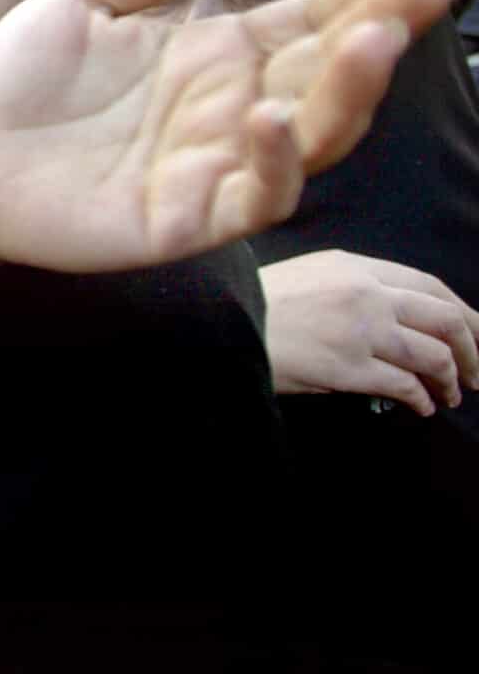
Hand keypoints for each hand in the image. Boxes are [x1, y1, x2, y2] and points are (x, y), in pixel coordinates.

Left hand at [0, 0, 468, 272]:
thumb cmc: (27, 78)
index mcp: (221, 50)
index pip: (313, 15)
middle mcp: (236, 107)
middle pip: (331, 68)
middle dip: (386, 25)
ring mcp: (218, 164)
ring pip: (310, 135)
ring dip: (347, 90)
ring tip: (372, 38)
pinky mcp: (186, 220)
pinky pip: (252, 199)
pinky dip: (270, 163)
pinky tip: (269, 118)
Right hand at [262, 250, 478, 415]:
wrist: (220, 321)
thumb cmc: (260, 302)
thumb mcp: (311, 275)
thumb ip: (356, 287)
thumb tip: (400, 320)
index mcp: (356, 267)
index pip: (430, 286)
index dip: (464, 312)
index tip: (476, 333)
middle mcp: (366, 294)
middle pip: (446, 319)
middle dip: (472, 348)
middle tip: (477, 371)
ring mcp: (360, 331)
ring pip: (433, 355)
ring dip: (451, 379)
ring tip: (450, 394)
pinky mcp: (349, 367)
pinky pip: (405, 385)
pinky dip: (422, 398)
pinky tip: (422, 406)